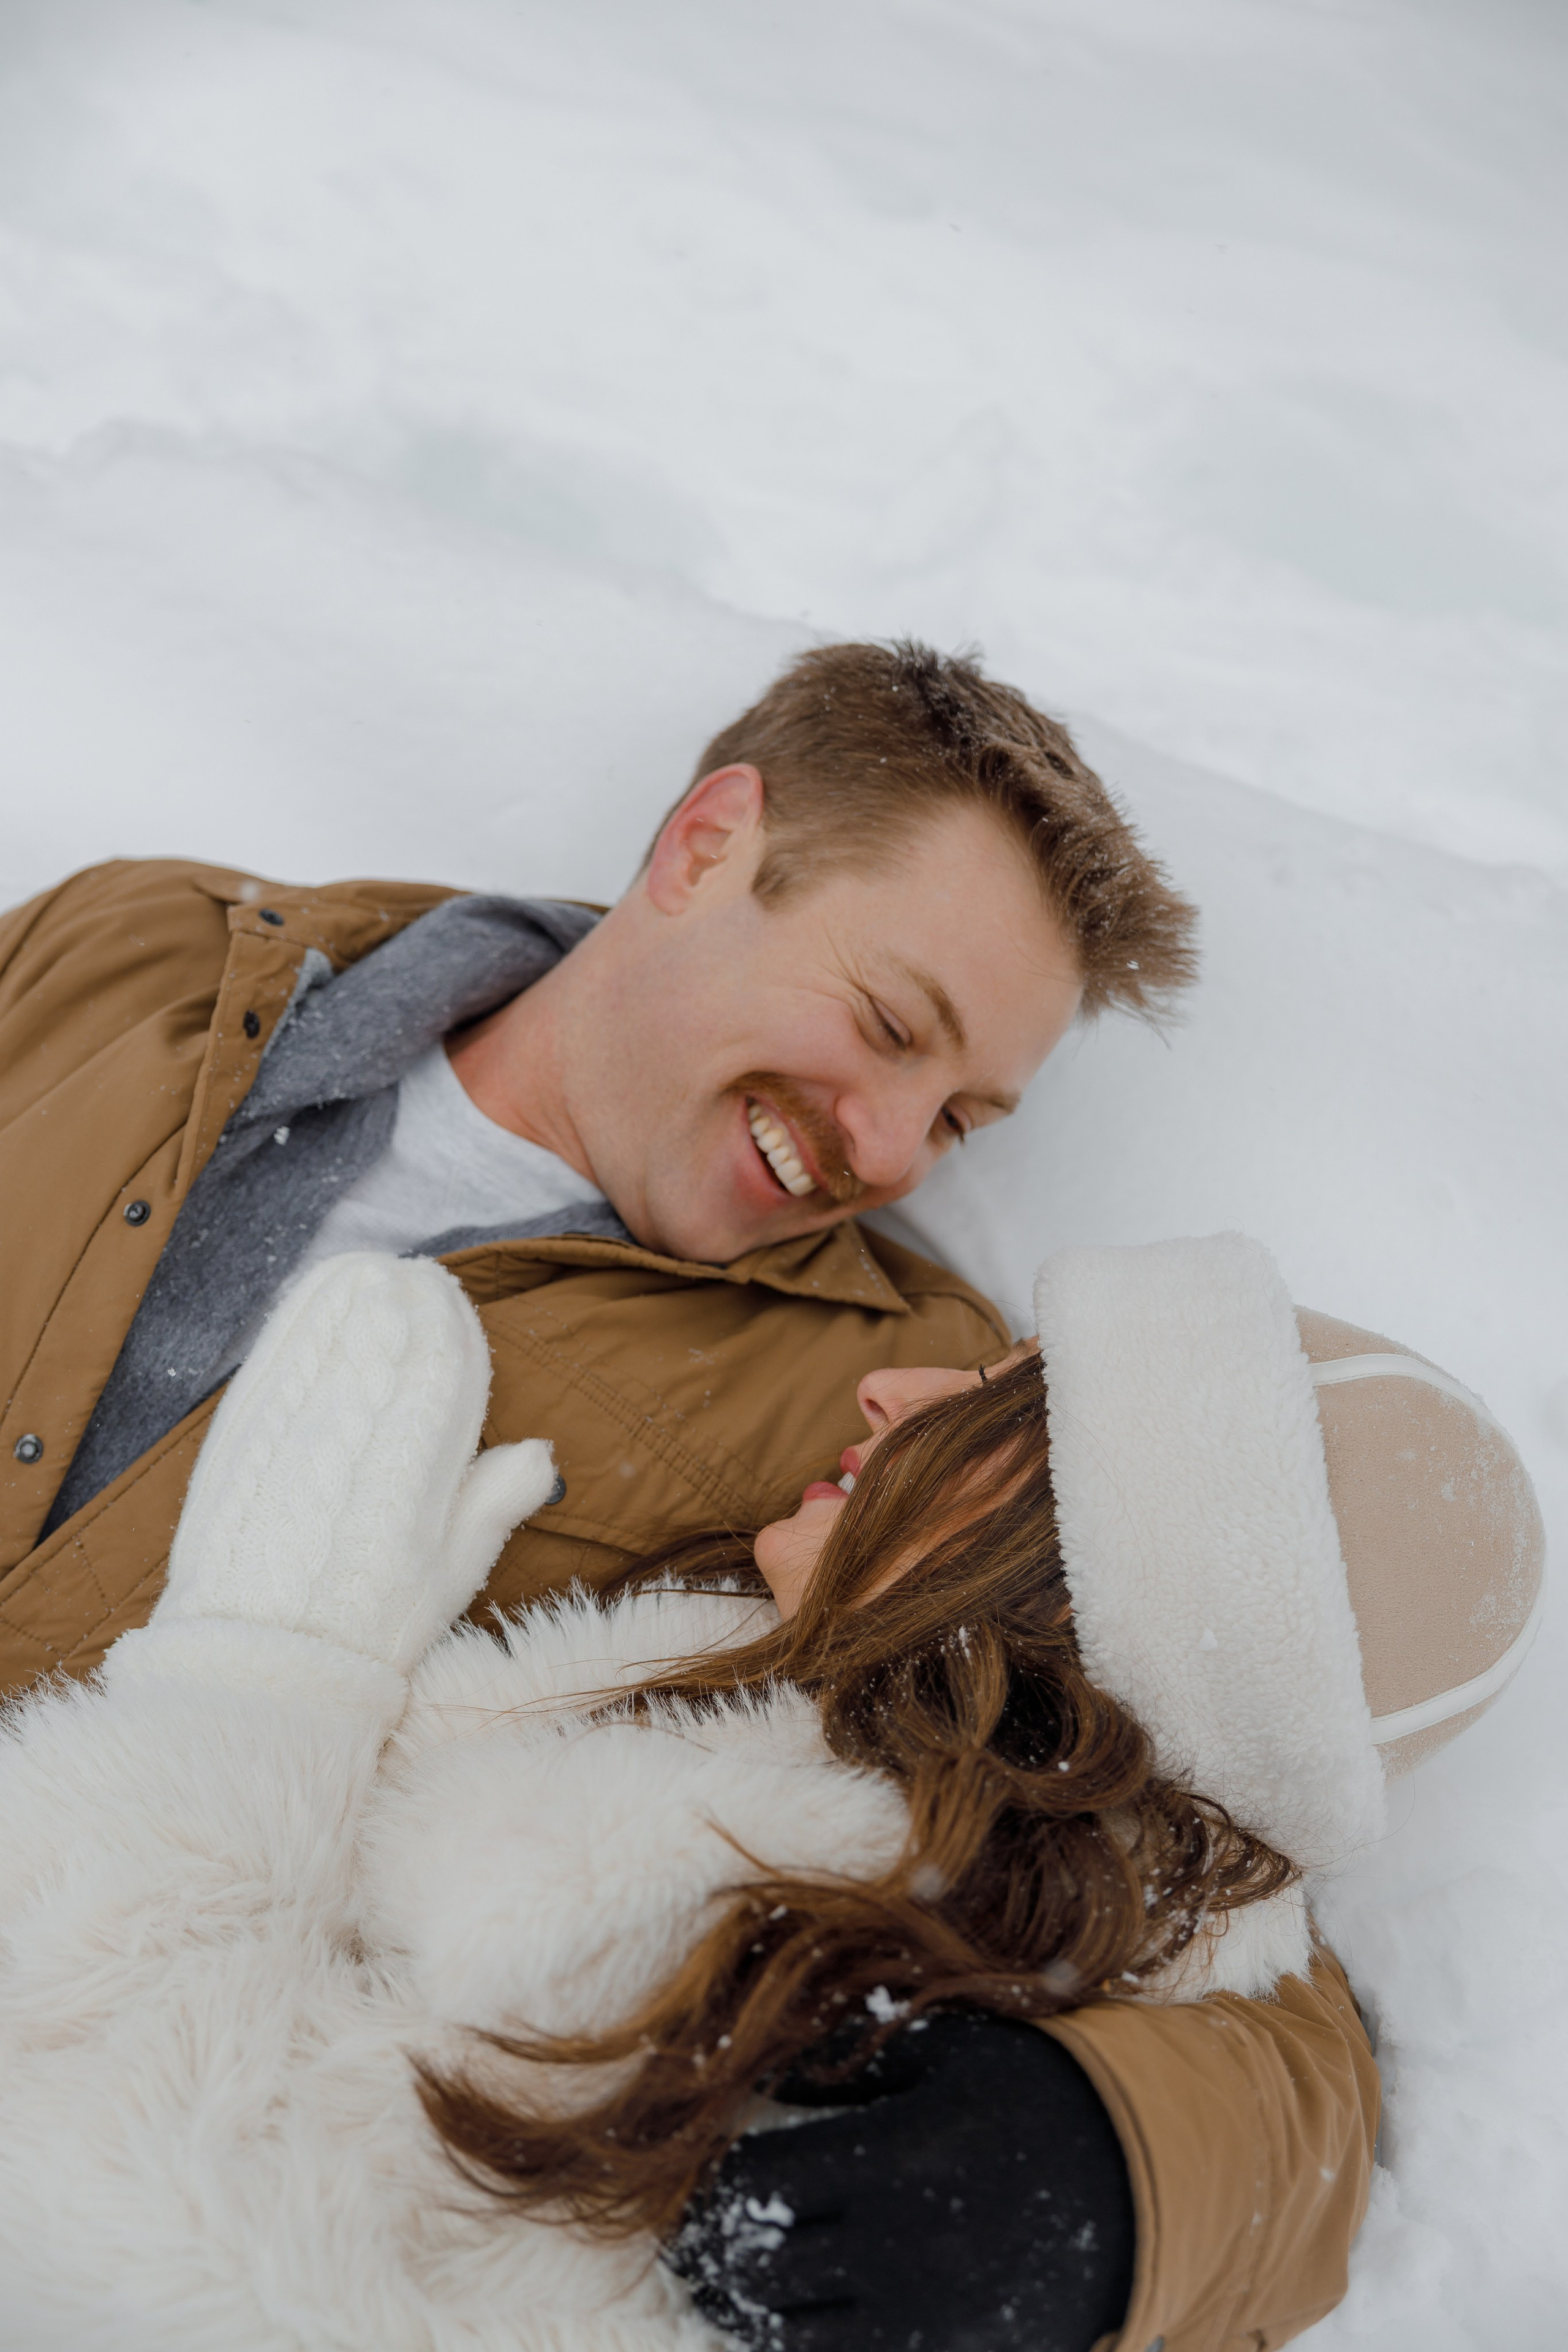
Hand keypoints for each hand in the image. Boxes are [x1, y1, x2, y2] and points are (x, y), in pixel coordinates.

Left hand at [156, 1253, 556, 1673]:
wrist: (259, 1661)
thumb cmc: (367, 1626)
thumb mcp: (453, 1575)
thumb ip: (496, 1502)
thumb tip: (541, 1454)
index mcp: (418, 1471)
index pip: (443, 1367)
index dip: (449, 1323)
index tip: (449, 1295)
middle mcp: (357, 1439)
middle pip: (389, 1337)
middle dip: (405, 1297)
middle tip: (413, 1275)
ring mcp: (292, 1429)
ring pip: (332, 1332)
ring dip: (352, 1291)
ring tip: (368, 1268)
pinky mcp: (241, 1433)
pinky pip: (280, 1348)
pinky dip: (301, 1310)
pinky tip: (316, 1291)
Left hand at [666, 2010, 1133, 2351]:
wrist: (1137, 2183)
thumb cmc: (1032, 2094)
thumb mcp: (944, 2052)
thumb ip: (845, 2063)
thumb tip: (756, 2077)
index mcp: (894, 2160)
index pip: (756, 2189)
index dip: (707, 2193)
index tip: (691, 2186)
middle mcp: (901, 2249)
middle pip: (761, 2274)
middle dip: (711, 2261)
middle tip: (688, 2250)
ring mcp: (927, 2321)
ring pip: (792, 2341)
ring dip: (750, 2315)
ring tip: (731, 2290)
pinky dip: (806, 2351)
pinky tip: (794, 2324)